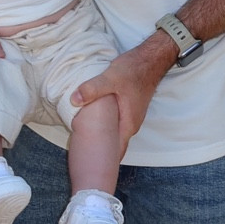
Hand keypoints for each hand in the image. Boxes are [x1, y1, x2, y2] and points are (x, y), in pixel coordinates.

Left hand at [70, 37, 174, 154]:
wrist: (151, 59)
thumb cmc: (134, 70)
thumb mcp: (111, 78)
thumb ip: (92, 89)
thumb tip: (74, 100)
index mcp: (128, 124)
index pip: (115, 151)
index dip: (102, 159)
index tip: (86, 164)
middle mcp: (130, 124)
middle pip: (113, 144)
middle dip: (97, 150)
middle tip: (78, 153)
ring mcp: (129, 116)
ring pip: (112, 132)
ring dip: (100, 136)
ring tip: (80, 139)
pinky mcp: (126, 108)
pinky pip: (113, 122)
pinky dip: (103, 125)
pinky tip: (90, 121)